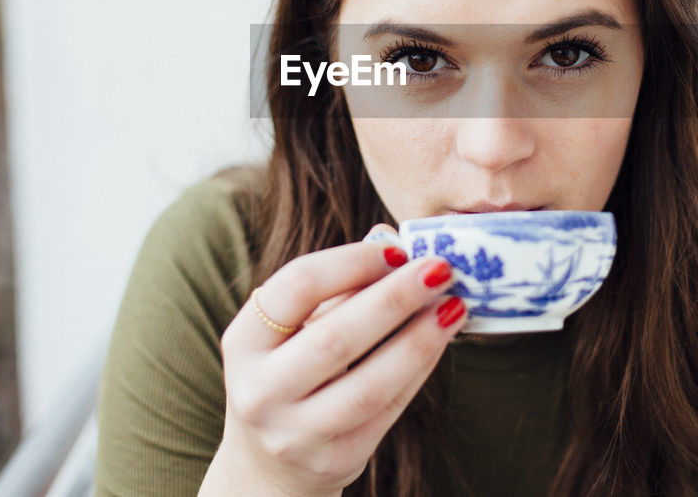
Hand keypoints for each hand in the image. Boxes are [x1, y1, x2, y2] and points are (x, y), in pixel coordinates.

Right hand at [198, 226, 466, 496]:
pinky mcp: (335, 461)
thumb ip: (338, 282)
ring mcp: (295, 434)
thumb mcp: (295, 326)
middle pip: (336, 338)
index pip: (297, 287)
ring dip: (419, 340)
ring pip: (370, 384)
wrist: (271, 460)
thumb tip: (390, 238)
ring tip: (454, 306)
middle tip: (440, 269)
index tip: (399, 248)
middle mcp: (260, 391)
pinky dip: (420, 370)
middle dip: (395, 298)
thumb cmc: (291, 369)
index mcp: (244, 342)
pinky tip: (441, 341)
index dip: (353, 261)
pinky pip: (388, 411)